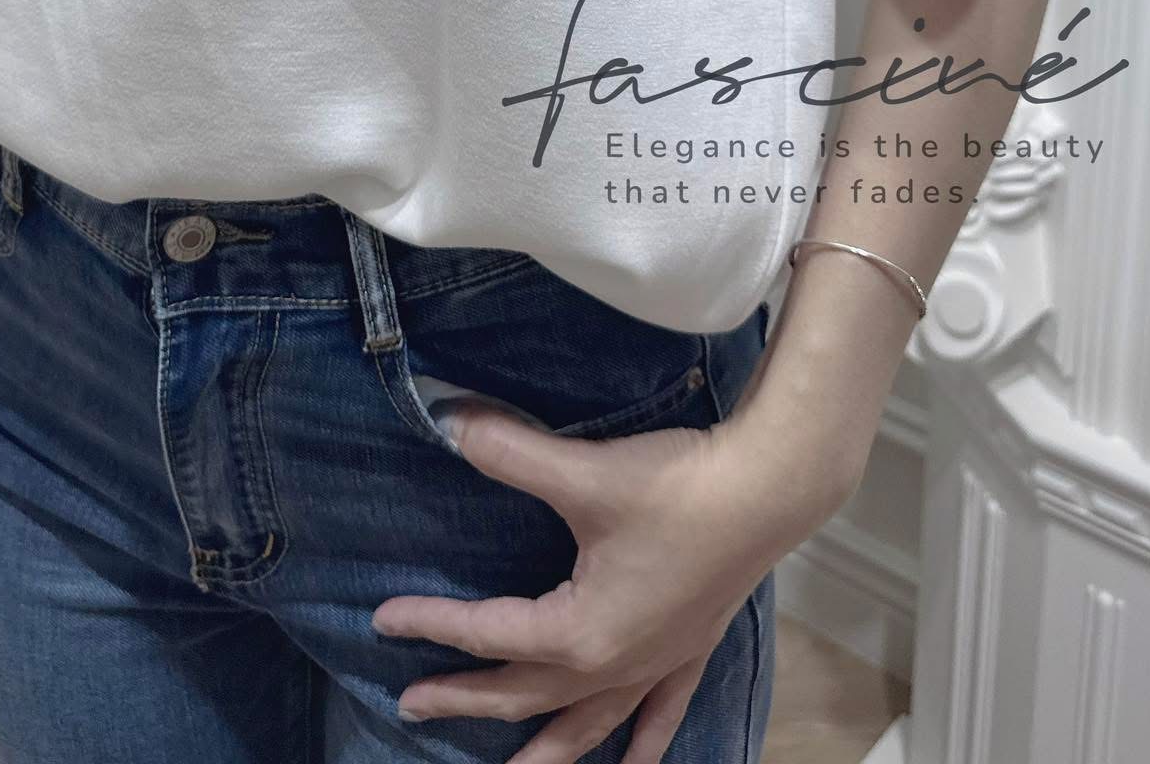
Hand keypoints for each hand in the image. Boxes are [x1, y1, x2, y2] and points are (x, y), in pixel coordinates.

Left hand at [371, 401, 858, 763]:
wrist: (767, 490)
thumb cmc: (675, 486)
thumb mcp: (583, 472)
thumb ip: (509, 451)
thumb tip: (447, 420)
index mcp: (579, 634)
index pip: (488, 634)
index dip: (432, 625)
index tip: (382, 620)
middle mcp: (614, 665)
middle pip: (525, 695)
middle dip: (466, 699)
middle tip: (411, 702)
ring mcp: (655, 665)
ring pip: (588, 725)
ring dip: (547, 750)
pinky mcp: (689, 649)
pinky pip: (659, 716)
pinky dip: (643, 743)